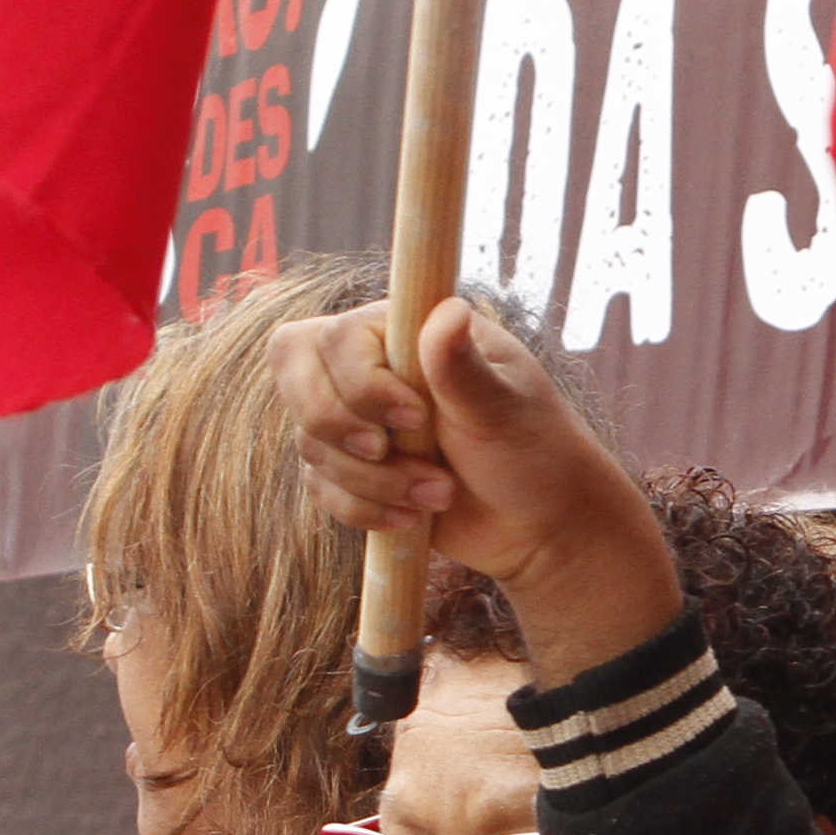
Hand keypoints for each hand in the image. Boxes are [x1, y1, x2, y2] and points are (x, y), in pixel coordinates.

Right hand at [273, 300, 676, 676]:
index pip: (335, 338)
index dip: (360, 383)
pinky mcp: (352, 469)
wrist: (539, 523)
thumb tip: (448, 311)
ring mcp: (357, 418)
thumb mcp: (504, 407)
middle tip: (387, 453)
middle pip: (296, 377)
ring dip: (372, 482)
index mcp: (406, 331)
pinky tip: (412, 519)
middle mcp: (371, 366)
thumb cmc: (534, 449)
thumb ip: (462, 367)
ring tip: (439, 494)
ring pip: (311, 442)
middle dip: (339, 430)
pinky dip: (362, 509)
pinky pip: (320, 487)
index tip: (415, 419)